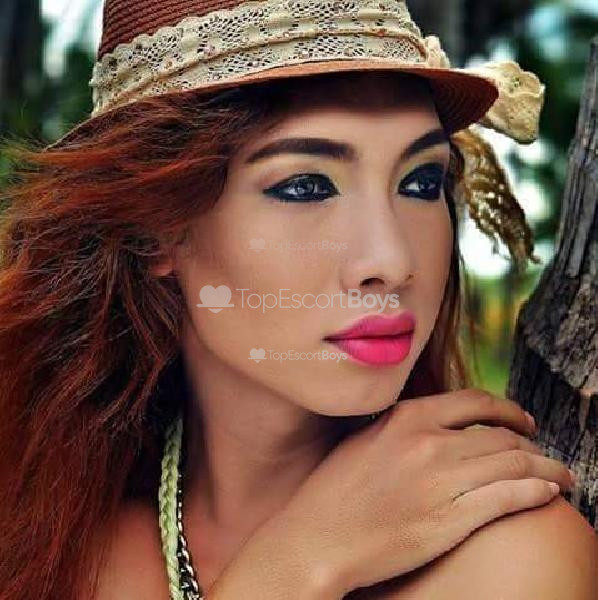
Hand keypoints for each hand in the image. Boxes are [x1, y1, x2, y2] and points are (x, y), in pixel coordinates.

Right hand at [267, 388, 573, 595]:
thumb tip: (438, 422)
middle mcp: (427, 442)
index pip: (475, 401)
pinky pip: (507, 497)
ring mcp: (440, 481)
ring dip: (546, 467)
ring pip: (513, 463)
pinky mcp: (449, 520)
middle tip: (541, 452)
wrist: (317, 538)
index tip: (522, 420)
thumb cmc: (334, 491)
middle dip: (530, 443)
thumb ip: (403, 425)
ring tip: (559, 474)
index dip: (508, 409)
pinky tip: (548, 492)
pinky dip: (535, 491)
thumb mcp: (366, 439)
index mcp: (407, 417)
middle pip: (500, 434)